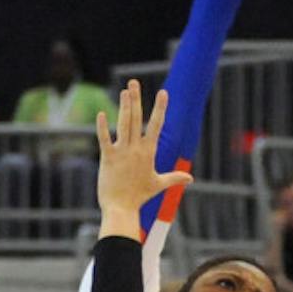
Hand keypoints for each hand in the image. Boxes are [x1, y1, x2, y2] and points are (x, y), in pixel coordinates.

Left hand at [95, 81, 191, 228]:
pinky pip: (104, 138)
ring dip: (124, 107)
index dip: (160, 108)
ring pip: (123, 125)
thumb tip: (191, 179)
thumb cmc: (139, 197)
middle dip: (136, 99)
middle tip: (133, 82)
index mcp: (149, 152)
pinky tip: (102, 113)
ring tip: (124, 91)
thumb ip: (174, 178)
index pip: (156, 126)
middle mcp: (136, 149)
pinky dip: (102, 126)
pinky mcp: (108, 157)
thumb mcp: (158, 185)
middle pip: (137, 119)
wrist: (122, 208)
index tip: (163, 93)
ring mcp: (122, 152)